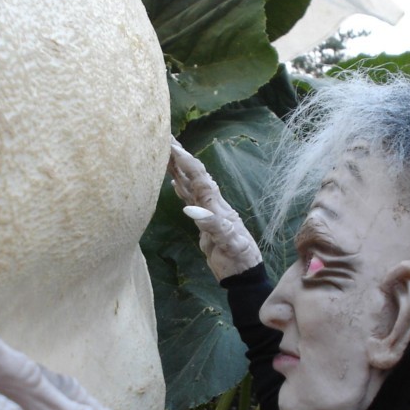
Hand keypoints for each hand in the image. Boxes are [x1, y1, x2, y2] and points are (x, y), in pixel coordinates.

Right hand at [168, 137, 262, 280]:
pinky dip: (180, 187)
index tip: (172, 145)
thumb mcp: (229, 244)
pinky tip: (173, 180)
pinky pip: (189, 199)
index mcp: (217, 206)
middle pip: (194, 174)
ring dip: (178, 167)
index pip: (199, 178)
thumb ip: (213, 226)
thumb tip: (191, 210)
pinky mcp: (204, 221)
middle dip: (181, 156)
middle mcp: (212, 204)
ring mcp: (208, 211)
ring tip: (166, 151)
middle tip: (166, 136)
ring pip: (190, 184)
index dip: (186, 161)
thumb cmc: (238, 259)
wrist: (243, 274)